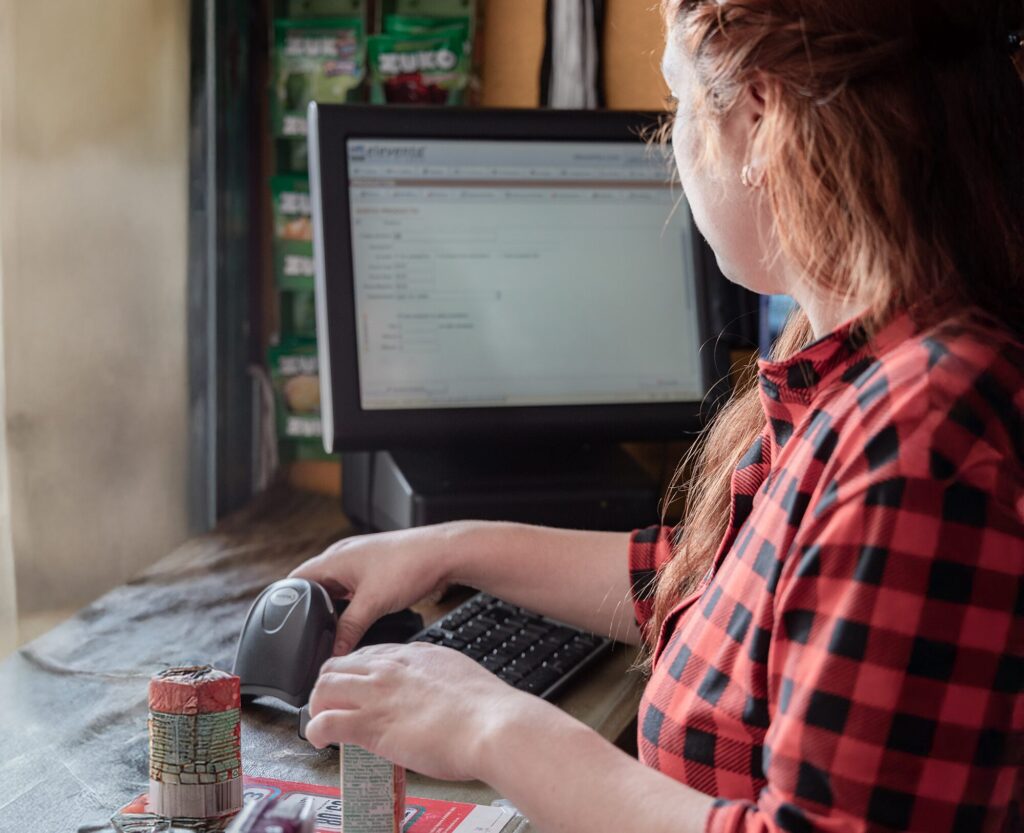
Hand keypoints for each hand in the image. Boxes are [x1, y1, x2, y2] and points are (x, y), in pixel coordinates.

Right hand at [290, 524, 468, 653]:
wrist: (443, 553)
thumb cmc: (409, 565)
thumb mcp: (373, 603)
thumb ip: (349, 629)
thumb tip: (333, 652)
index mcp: (333, 558)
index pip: (296, 580)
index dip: (287, 602)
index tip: (285, 626)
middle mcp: (342, 557)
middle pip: (314, 586)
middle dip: (311, 610)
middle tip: (310, 634)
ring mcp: (359, 562)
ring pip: (334, 589)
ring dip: (333, 607)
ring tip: (333, 629)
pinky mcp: (374, 569)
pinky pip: (351, 589)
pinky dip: (349, 604)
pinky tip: (356, 619)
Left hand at [304, 642, 535, 780]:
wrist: (491, 724)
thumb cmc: (486, 708)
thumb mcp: (460, 675)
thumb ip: (440, 679)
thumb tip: (437, 695)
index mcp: (414, 654)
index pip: (369, 654)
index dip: (356, 671)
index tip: (357, 686)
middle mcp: (390, 668)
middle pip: (338, 664)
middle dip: (329, 684)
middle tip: (332, 703)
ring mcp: (377, 694)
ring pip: (324, 687)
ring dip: (318, 705)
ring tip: (322, 720)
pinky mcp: (370, 724)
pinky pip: (324, 722)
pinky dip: (316, 731)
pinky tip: (321, 740)